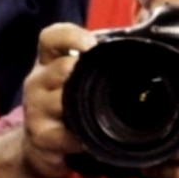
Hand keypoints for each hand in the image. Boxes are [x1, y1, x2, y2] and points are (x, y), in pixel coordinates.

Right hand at [18, 21, 95, 177]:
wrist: (40, 145)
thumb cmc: (66, 106)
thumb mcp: (75, 79)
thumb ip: (96, 61)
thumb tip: (143, 32)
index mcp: (47, 61)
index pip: (50, 38)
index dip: (71, 36)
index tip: (91, 44)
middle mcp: (37, 81)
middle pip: (62, 68)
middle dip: (86, 75)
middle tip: (104, 86)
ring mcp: (35, 108)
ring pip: (62, 101)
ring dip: (84, 109)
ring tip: (97, 115)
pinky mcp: (39, 135)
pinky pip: (64, 135)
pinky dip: (79, 139)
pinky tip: (88, 140)